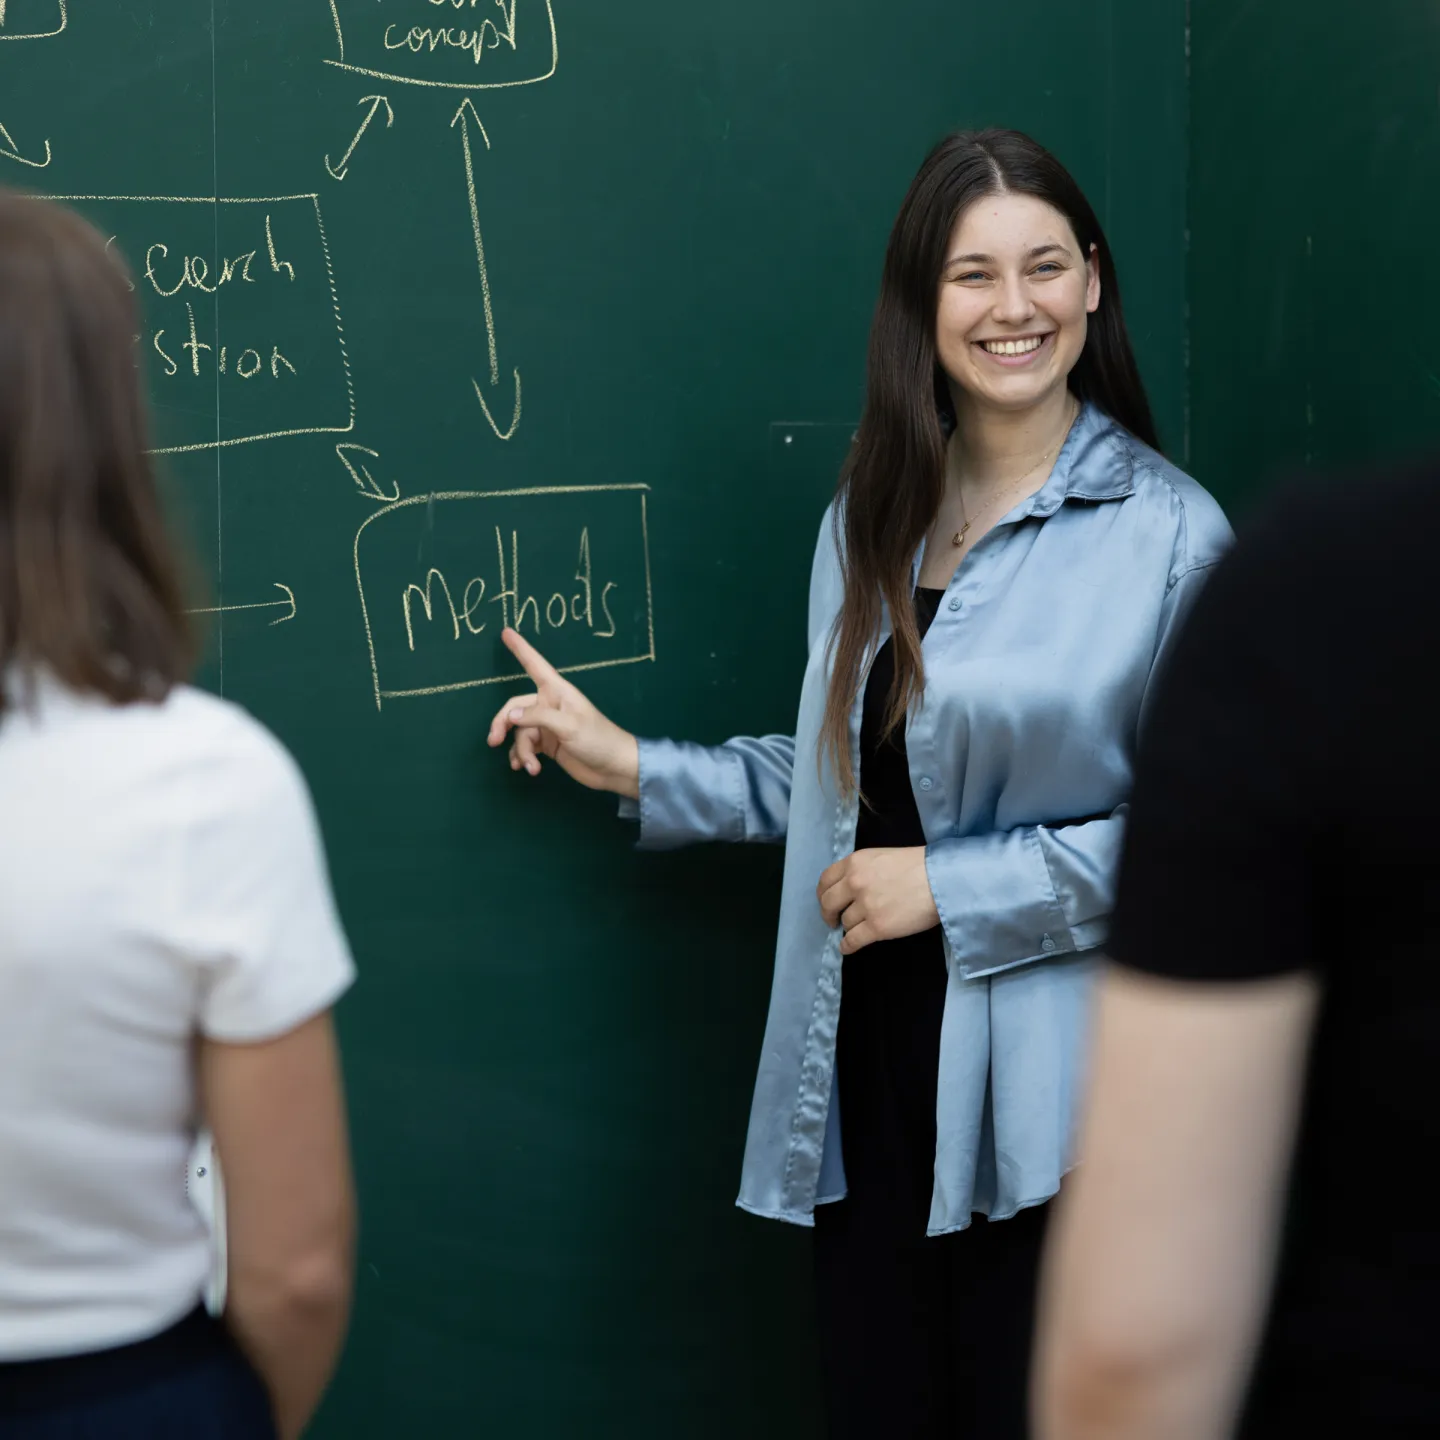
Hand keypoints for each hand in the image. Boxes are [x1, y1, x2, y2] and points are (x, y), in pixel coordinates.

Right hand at [486, 628, 640, 798]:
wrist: (613, 767)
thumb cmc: (597, 739)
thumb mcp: (568, 725)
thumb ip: (537, 717)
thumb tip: (509, 715)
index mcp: (557, 691)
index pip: (534, 665)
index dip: (520, 649)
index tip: (505, 632)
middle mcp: (549, 705)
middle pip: (515, 707)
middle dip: (503, 723)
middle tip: (493, 741)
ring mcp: (548, 725)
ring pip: (519, 731)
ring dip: (520, 749)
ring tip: (527, 766)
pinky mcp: (548, 744)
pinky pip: (525, 745)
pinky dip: (522, 756)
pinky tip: (526, 768)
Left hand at [817, 846, 939, 955]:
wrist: (941, 879)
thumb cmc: (918, 865)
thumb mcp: (882, 856)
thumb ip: (862, 869)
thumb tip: (850, 886)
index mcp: (855, 863)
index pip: (826, 880)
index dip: (823, 894)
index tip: (826, 901)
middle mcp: (854, 883)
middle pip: (829, 903)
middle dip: (828, 913)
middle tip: (833, 920)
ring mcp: (865, 906)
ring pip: (844, 922)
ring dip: (848, 927)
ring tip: (855, 929)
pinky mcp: (877, 928)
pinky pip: (852, 941)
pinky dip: (847, 946)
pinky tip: (847, 948)